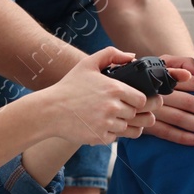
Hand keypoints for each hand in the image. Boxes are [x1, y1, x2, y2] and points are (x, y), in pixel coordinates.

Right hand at [42, 48, 158, 146]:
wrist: (49, 110)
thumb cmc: (68, 87)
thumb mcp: (88, 64)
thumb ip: (111, 54)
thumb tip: (132, 56)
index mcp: (115, 89)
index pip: (143, 100)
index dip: (138, 100)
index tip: (131, 100)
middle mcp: (114, 107)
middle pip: (138, 115)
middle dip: (131, 113)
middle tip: (121, 110)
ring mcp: (107, 124)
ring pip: (129, 129)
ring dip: (122, 124)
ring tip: (110, 118)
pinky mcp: (100, 137)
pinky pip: (115, 138)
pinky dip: (110, 133)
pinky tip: (100, 125)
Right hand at [145, 54, 193, 144]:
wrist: (121, 90)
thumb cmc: (147, 76)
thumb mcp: (162, 61)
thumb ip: (182, 62)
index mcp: (164, 76)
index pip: (190, 82)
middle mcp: (158, 93)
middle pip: (187, 102)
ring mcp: (152, 110)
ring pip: (179, 118)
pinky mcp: (146, 124)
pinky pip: (166, 133)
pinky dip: (182, 137)